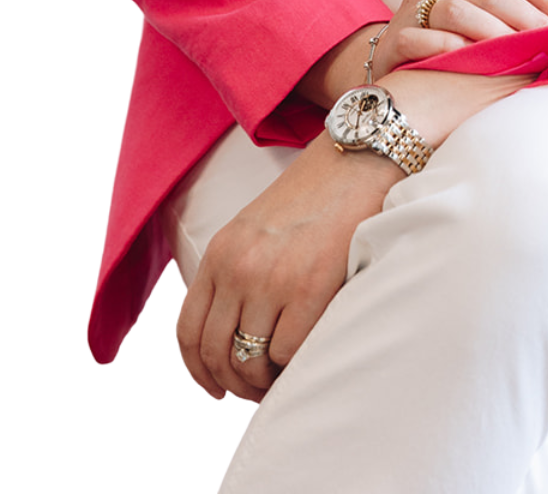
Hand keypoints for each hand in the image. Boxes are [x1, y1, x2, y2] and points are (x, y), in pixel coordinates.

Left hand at [174, 130, 397, 404]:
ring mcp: (273, 278)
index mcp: (221, 252)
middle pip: (216, 353)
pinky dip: (293, 368)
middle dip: (232, 383)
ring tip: (281, 379)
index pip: (188, 331)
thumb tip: (235, 332)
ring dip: (263, 381)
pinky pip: (288, 353)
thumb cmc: (315, 193)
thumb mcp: (256, 227)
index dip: (198, 370)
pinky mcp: (311, 287)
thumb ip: (238, 270)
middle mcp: (238, 267)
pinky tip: (305, 360)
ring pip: (250, 361)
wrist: (359, 157)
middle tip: (253, 390)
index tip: (215, 386)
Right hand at [371, 0, 547, 76]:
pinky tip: (472, 62)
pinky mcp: (394, 41)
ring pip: (456, 10)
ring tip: (520, 54)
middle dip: (527, 16)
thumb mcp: (477, 11)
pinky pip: (420, 40)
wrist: (392, 66)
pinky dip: (449, 49)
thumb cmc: (449, 41)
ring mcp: (413, 10)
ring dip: (494, 32)